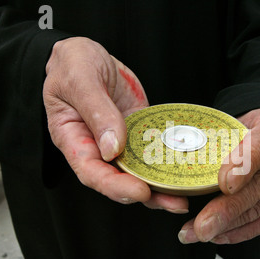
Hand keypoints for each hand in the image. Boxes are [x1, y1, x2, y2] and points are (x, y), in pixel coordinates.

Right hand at [43, 37, 187, 212]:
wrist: (86, 55)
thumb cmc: (73, 64)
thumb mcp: (79, 79)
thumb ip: (96, 110)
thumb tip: (113, 147)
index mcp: (73, 140)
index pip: (91, 172)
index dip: (114, 186)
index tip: (139, 191)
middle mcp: (96, 148)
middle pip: (119, 180)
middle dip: (147, 194)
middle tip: (175, 202)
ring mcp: (119, 142)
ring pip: (138, 172)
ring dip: (162, 187)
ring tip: (185, 198)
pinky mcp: (137, 134)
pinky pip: (151, 153)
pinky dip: (167, 163)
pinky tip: (186, 170)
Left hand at [178, 108, 259, 243]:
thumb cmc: (242, 123)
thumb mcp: (232, 118)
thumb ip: (216, 135)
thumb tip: (182, 163)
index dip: (244, 165)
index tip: (223, 183)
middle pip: (259, 186)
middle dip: (228, 209)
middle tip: (201, 225)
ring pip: (259, 208)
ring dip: (227, 226)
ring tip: (197, 233)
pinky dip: (239, 232)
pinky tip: (217, 236)